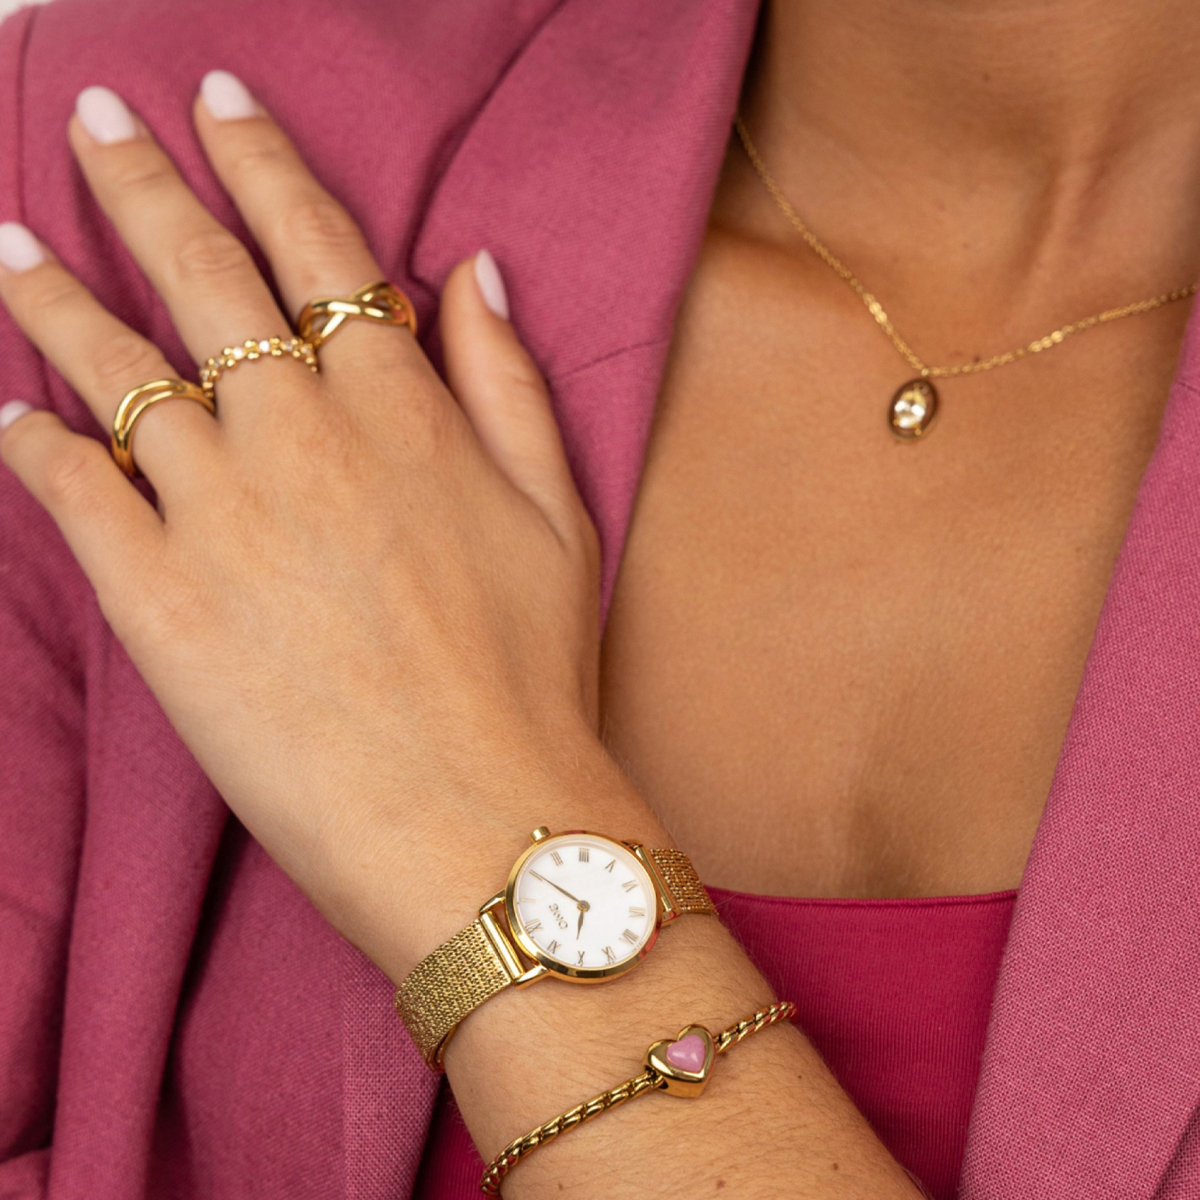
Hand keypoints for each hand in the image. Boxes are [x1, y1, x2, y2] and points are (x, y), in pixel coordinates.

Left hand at [0, 75, 605, 976]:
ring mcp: (217, 510)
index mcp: (399, 405)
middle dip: (140, 181)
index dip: (262, 161)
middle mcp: (297, 432)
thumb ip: (509, 382)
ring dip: (53, 296)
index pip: (314, 246)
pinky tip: (9, 416)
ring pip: (113, 369)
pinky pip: (73, 491)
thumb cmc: (531, 670)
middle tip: (93, 115)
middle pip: (200, 274)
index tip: (217, 100)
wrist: (476, 815)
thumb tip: (475, 273)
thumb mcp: (558, 511)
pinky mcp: (154, 599)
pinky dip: (33, 444)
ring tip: (9, 239)